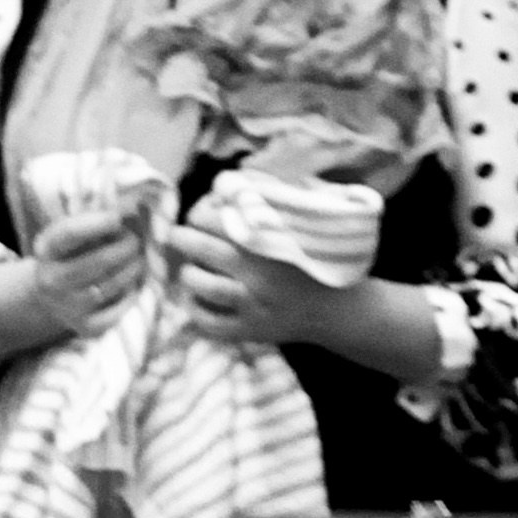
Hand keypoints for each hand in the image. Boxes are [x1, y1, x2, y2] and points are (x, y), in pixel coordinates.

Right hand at [28, 209, 150, 338]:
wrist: (52, 295)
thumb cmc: (71, 255)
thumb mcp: (72, 234)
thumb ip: (95, 221)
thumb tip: (130, 211)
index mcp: (46, 250)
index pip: (70, 234)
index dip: (97, 223)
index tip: (119, 217)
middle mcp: (51, 280)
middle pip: (97, 262)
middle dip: (125, 247)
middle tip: (136, 240)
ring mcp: (66, 306)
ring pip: (110, 286)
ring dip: (132, 269)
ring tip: (137, 260)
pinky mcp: (85, 326)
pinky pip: (117, 312)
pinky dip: (130, 297)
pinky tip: (131, 286)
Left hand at [165, 221, 334, 348]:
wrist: (339, 310)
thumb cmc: (311, 260)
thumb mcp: (299, 226)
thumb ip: (265, 205)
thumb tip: (222, 187)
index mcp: (271, 240)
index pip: (219, 218)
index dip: (200, 212)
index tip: (200, 214)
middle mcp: (262, 272)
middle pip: (204, 248)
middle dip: (183, 238)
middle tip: (179, 236)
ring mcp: (255, 304)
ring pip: (203, 286)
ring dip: (188, 274)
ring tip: (189, 269)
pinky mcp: (251, 330)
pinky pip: (209, 322)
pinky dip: (194, 310)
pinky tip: (194, 298)